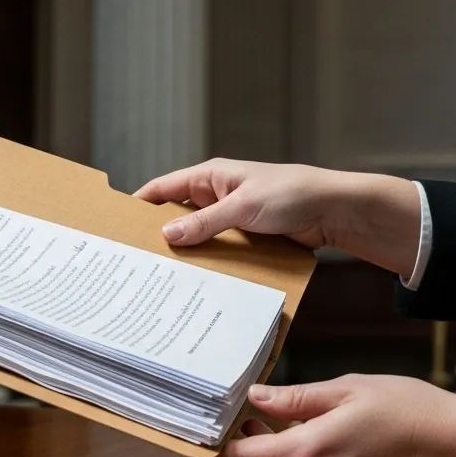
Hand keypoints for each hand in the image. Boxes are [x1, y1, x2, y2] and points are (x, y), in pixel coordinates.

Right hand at [134, 158, 420, 277]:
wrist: (337, 210)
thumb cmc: (293, 194)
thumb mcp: (242, 207)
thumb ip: (204, 223)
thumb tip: (167, 236)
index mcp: (212, 176)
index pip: (164, 188)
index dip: (140, 205)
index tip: (118, 225)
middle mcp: (219, 194)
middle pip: (179, 215)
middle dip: (162, 234)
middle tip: (139, 258)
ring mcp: (233, 217)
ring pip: (200, 236)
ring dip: (189, 253)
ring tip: (166, 276)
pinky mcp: (248, 237)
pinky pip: (222, 250)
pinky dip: (213, 262)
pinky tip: (201, 281)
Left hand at [217, 375, 455, 456]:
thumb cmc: (408, 410)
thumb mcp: (346, 390)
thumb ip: (294, 399)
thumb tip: (255, 398)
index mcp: (308, 453)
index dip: (218, 446)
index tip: (201, 431)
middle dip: (249, 446)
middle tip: (245, 415)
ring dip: (276, 456)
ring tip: (279, 423)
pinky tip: (317, 442)